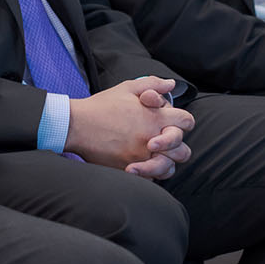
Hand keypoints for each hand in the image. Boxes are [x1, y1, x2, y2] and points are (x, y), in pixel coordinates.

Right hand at [66, 77, 193, 178]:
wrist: (77, 125)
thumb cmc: (102, 106)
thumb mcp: (127, 87)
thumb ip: (153, 84)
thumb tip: (171, 85)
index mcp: (156, 118)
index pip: (187, 122)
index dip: (184, 121)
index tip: (174, 123)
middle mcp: (153, 140)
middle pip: (183, 151)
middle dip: (177, 147)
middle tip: (162, 143)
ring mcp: (142, 158)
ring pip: (169, 169)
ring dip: (165, 163)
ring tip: (154, 157)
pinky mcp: (129, 171)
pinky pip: (150, 180)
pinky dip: (149, 174)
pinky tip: (140, 164)